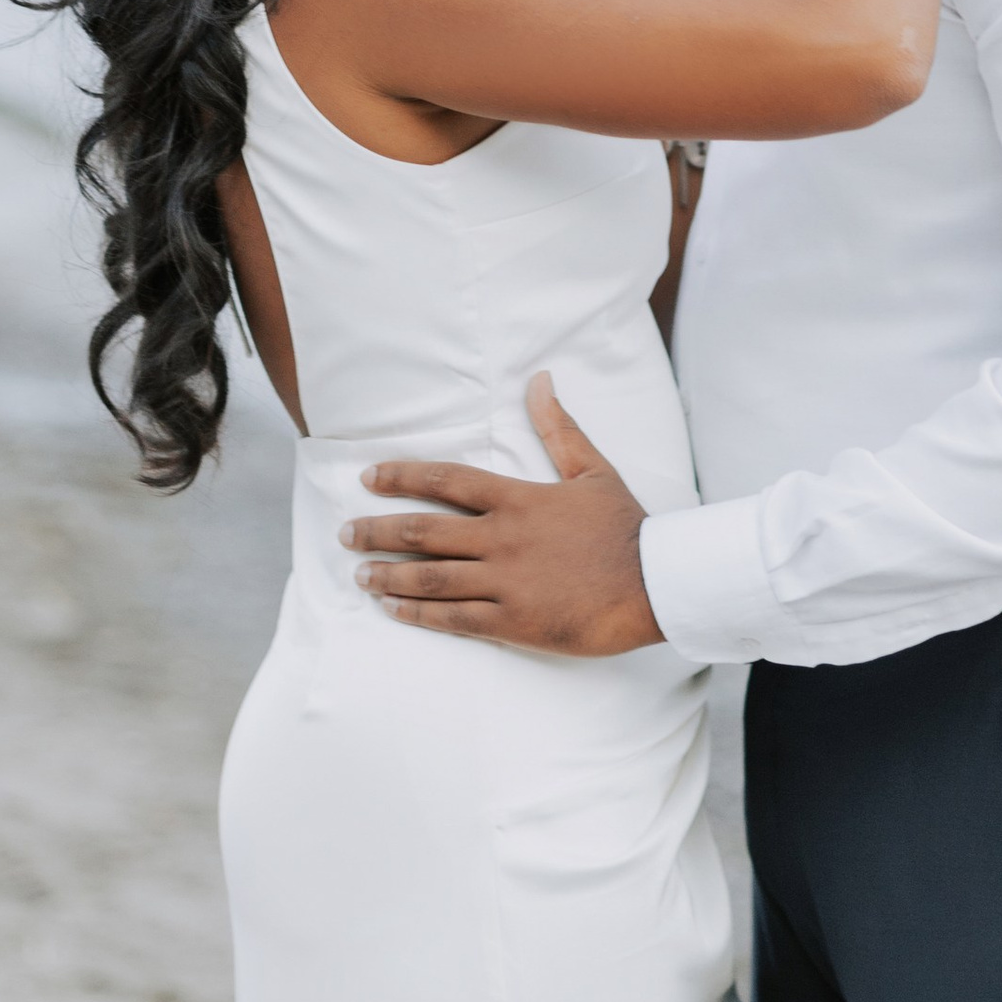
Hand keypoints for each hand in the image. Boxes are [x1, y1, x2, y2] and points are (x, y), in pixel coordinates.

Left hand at [342, 376, 662, 653]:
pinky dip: (419, 614)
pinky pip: (453, 619)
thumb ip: (559, 427)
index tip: (369, 478)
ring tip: (360, 575)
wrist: (655, 584)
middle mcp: (502, 538)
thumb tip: (539, 379)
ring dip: (389, 575)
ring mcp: (504, 582)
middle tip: (345, 533)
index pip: (446, 481)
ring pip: (430, 578)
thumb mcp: (593, 470)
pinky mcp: (513, 622)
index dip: (402, 477)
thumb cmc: (625, 527)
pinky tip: (393, 611)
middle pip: (424, 531)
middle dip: (377, 530)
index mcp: (518, 499)